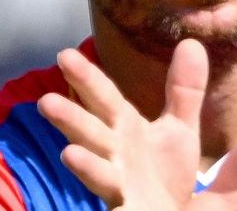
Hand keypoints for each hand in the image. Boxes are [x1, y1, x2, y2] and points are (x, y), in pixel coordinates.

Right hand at [38, 39, 205, 209]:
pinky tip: (111, 199)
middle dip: (71, 118)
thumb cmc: (164, 169)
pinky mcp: (131, 209)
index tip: (65, 55)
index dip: (86, 79)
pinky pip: (120, 206)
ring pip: (97, 171)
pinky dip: (114, 202)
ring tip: (67, 154)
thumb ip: (184, 89)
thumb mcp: (178, 126)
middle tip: (45, 101)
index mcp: (124, 128)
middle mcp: (114, 153)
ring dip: (82, 162)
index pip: (104, 98)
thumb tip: (191, 42)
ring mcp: (118, 184)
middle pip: (91, 132)